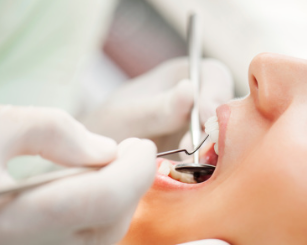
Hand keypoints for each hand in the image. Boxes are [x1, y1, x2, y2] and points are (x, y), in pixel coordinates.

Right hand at [0, 106, 156, 243]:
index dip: (137, 168)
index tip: (142, 146)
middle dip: (131, 184)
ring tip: (105, 166)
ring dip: (117, 199)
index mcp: (16, 216)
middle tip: (128, 152)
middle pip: (111, 223)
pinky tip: (87, 188)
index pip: (106, 198)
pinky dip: (99, 214)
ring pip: (103, 236)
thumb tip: (105, 150)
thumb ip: (52, 132)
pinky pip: (87, 239)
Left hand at [81, 57, 232, 151]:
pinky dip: (210, 165)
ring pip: (226, 133)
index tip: (205, 115)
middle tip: (197, 149)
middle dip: (218, 126)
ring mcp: (201, 127)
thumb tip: (190, 91)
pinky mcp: (201, 153)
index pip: (213, 74)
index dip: (216, 92)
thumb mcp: (127, 116)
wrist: (100, 160)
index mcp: (181, 76)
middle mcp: (197, 100)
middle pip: (227, 105)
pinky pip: (216, 156)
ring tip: (192, 165)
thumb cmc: (107, 128)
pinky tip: (194, 174)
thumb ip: (158, 108)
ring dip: (214, 150)